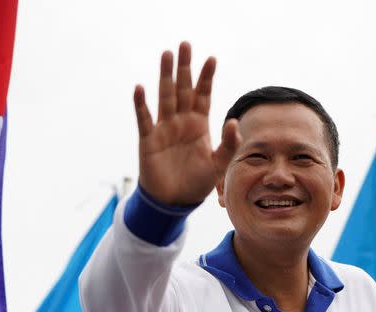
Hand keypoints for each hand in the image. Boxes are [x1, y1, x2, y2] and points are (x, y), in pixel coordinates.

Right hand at [133, 41, 240, 204]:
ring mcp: (164, 128)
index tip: (212, 59)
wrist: (174, 202)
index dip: (206, 78)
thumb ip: (229, 145)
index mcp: (199, 125)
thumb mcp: (218, 165)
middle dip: (185, 68)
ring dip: (165, 76)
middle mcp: (181, 121)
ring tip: (167, 54)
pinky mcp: (148, 139)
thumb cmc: (196, 183)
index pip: (203, 95)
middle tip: (186, 44)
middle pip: (183, 89)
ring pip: (165, 96)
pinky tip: (140, 88)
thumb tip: (235, 122)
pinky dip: (141, 104)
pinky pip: (144, 118)